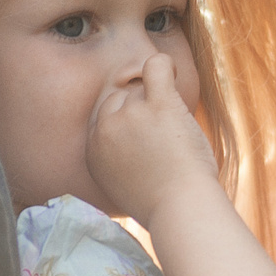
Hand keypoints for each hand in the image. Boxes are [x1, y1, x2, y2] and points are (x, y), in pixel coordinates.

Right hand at [85, 53, 218, 223]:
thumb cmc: (161, 202)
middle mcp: (106, 128)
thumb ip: (116, 159)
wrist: (181, 210)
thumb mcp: (122, 184)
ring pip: (141, 86)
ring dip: (159, 100)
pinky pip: (156, 66)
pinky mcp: (158, 105)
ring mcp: (130, 115)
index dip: (126, 120)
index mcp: (94, 150)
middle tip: (163, 135)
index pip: (103, 114)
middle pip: (120, 97)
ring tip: (174, 126)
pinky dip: (165, 65)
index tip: (145, 135)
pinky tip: (172, 74)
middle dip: (141, 110)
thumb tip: (129, 139)